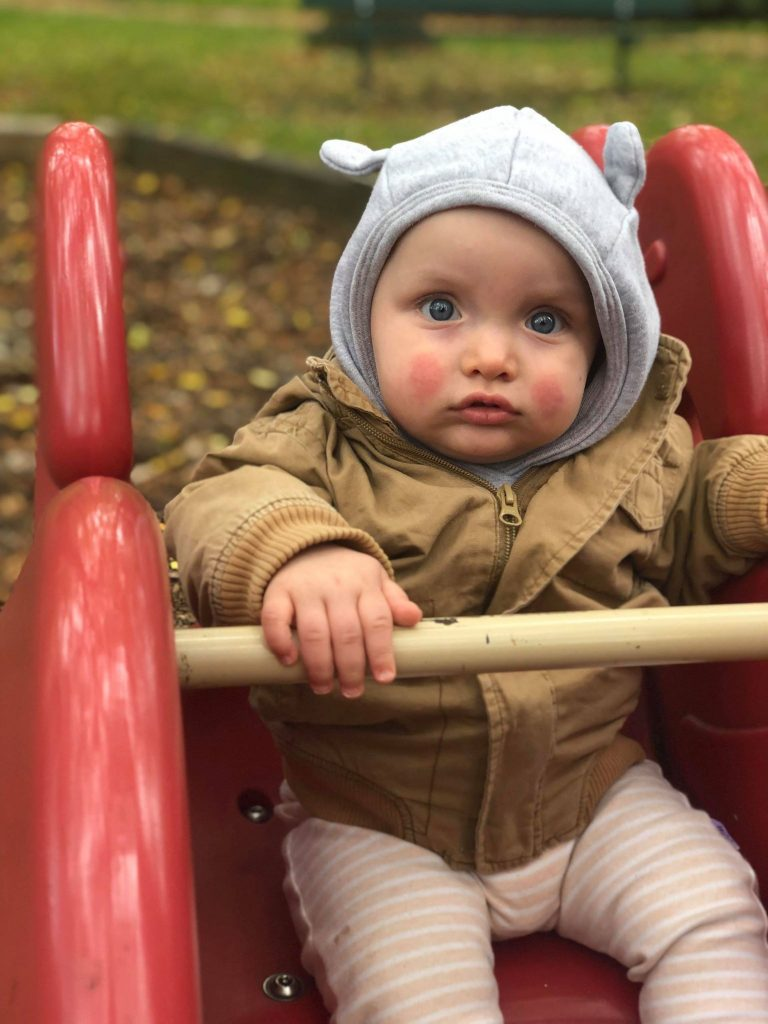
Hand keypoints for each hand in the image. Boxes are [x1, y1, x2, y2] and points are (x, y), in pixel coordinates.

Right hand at [261, 544, 421, 697]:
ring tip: (323, 687)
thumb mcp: (375, 580)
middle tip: (352, 692)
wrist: (304, 546)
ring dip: (319, 665)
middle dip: (351, 668)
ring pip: (314, 632)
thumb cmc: (346, 574)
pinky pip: (275, 618)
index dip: (381, 652)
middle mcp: (336, 586)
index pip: (377, 621)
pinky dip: (280, 641)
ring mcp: (306, 588)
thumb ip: (394, 601)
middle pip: (347, 633)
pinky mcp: (278, 592)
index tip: (384, 678)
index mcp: (365, 584)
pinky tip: (289, 661)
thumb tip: (414, 618)